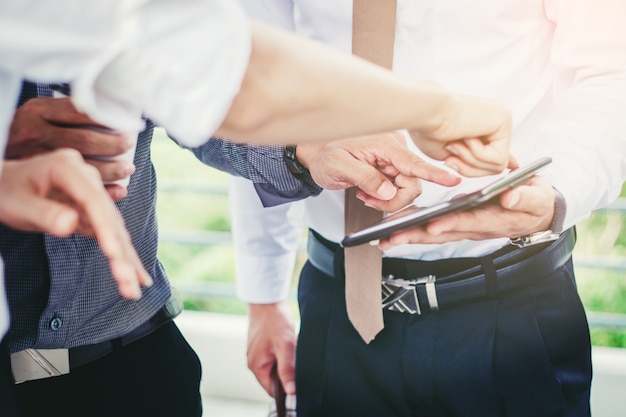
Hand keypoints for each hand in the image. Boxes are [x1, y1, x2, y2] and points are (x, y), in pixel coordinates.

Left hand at [0, 149, 152, 298]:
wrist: (5, 184)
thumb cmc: (7, 191)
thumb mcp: (17, 203)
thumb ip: (44, 213)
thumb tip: (70, 225)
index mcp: (68, 167)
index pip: (94, 200)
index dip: (106, 227)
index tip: (113, 253)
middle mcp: (86, 177)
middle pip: (110, 217)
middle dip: (121, 251)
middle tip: (128, 282)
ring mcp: (92, 194)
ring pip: (115, 228)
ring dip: (125, 258)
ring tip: (135, 287)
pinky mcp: (92, 210)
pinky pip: (109, 233)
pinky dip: (121, 255)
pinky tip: (134, 274)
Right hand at [8, 97, 134, 199]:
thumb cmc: (28, 129)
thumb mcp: (40, 112)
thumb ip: (67, 112)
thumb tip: (113, 112)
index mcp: (38, 111)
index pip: (79, 112)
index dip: (106, 119)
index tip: (126, 123)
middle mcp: (35, 133)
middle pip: (84, 140)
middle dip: (112, 145)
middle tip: (128, 145)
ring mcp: (35, 158)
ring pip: (82, 166)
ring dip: (111, 169)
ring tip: (127, 169)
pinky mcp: (38, 180)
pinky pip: (76, 189)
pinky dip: (103, 190)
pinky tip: (120, 190)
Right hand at [247, 302, 296, 396]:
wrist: (266, 302)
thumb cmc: (275, 321)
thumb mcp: (286, 347)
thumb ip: (287, 370)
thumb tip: (291, 392)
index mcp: (256, 366)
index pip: (272, 391)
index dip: (286, 391)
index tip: (299, 385)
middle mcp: (253, 363)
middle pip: (272, 380)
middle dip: (286, 375)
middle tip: (296, 363)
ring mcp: (256, 354)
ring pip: (273, 368)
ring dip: (284, 364)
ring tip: (291, 352)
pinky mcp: (260, 347)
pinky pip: (271, 358)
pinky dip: (280, 356)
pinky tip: (286, 346)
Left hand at [296, 132, 460, 212]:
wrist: (318, 152)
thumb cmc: (325, 154)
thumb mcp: (339, 166)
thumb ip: (365, 177)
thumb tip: (388, 190)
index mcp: (384, 144)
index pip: (413, 162)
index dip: (433, 173)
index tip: (452, 180)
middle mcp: (394, 149)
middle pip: (412, 183)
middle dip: (394, 200)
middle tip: (368, 200)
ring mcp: (394, 159)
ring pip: (406, 189)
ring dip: (387, 199)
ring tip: (364, 194)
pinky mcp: (391, 168)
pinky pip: (398, 188)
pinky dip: (384, 197)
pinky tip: (368, 192)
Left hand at [378, 176, 554, 248]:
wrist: (535, 211)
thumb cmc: (534, 201)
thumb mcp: (536, 197)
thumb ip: (525, 197)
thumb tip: (510, 196)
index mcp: (493, 219)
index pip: (469, 222)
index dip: (451, 224)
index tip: (432, 225)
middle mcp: (474, 228)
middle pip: (442, 234)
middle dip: (416, 236)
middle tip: (390, 239)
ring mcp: (464, 229)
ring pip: (433, 235)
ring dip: (408, 237)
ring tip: (382, 239)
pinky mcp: (456, 225)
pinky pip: (432, 230)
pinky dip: (412, 231)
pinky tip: (392, 231)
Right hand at [410, 94, 515, 176]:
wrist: (426, 113)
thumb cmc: (429, 129)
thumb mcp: (455, 155)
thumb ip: (476, 161)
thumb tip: (505, 166)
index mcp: (483, 123)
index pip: (499, 148)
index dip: (501, 162)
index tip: (512, 167)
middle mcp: (495, 118)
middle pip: (497, 164)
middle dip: (471, 169)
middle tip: (452, 157)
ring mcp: (501, 118)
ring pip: (498, 165)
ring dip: (471, 162)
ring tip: (456, 144)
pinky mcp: (504, 120)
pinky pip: (499, 159)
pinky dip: (478, 156)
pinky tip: (466, 138)